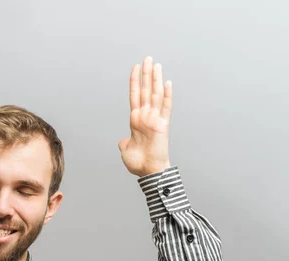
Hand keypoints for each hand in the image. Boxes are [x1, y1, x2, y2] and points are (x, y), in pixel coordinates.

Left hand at [118, 56, 171, 176]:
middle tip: (147, 58)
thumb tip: (123, 141)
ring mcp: (154, 119)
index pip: (135, 96)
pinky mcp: (162, 125)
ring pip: (155, 94)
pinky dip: (167, 95)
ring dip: (155, 79)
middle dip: (146, 74)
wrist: (148, 171)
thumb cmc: (138, 163)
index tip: (135, 67)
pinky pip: (165, 107)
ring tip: (155, 64)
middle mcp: (146, 116)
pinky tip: (167, 82)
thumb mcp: (126, 150)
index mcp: (136, 120)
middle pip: (145, 90)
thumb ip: (124, 142)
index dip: (134, 81)